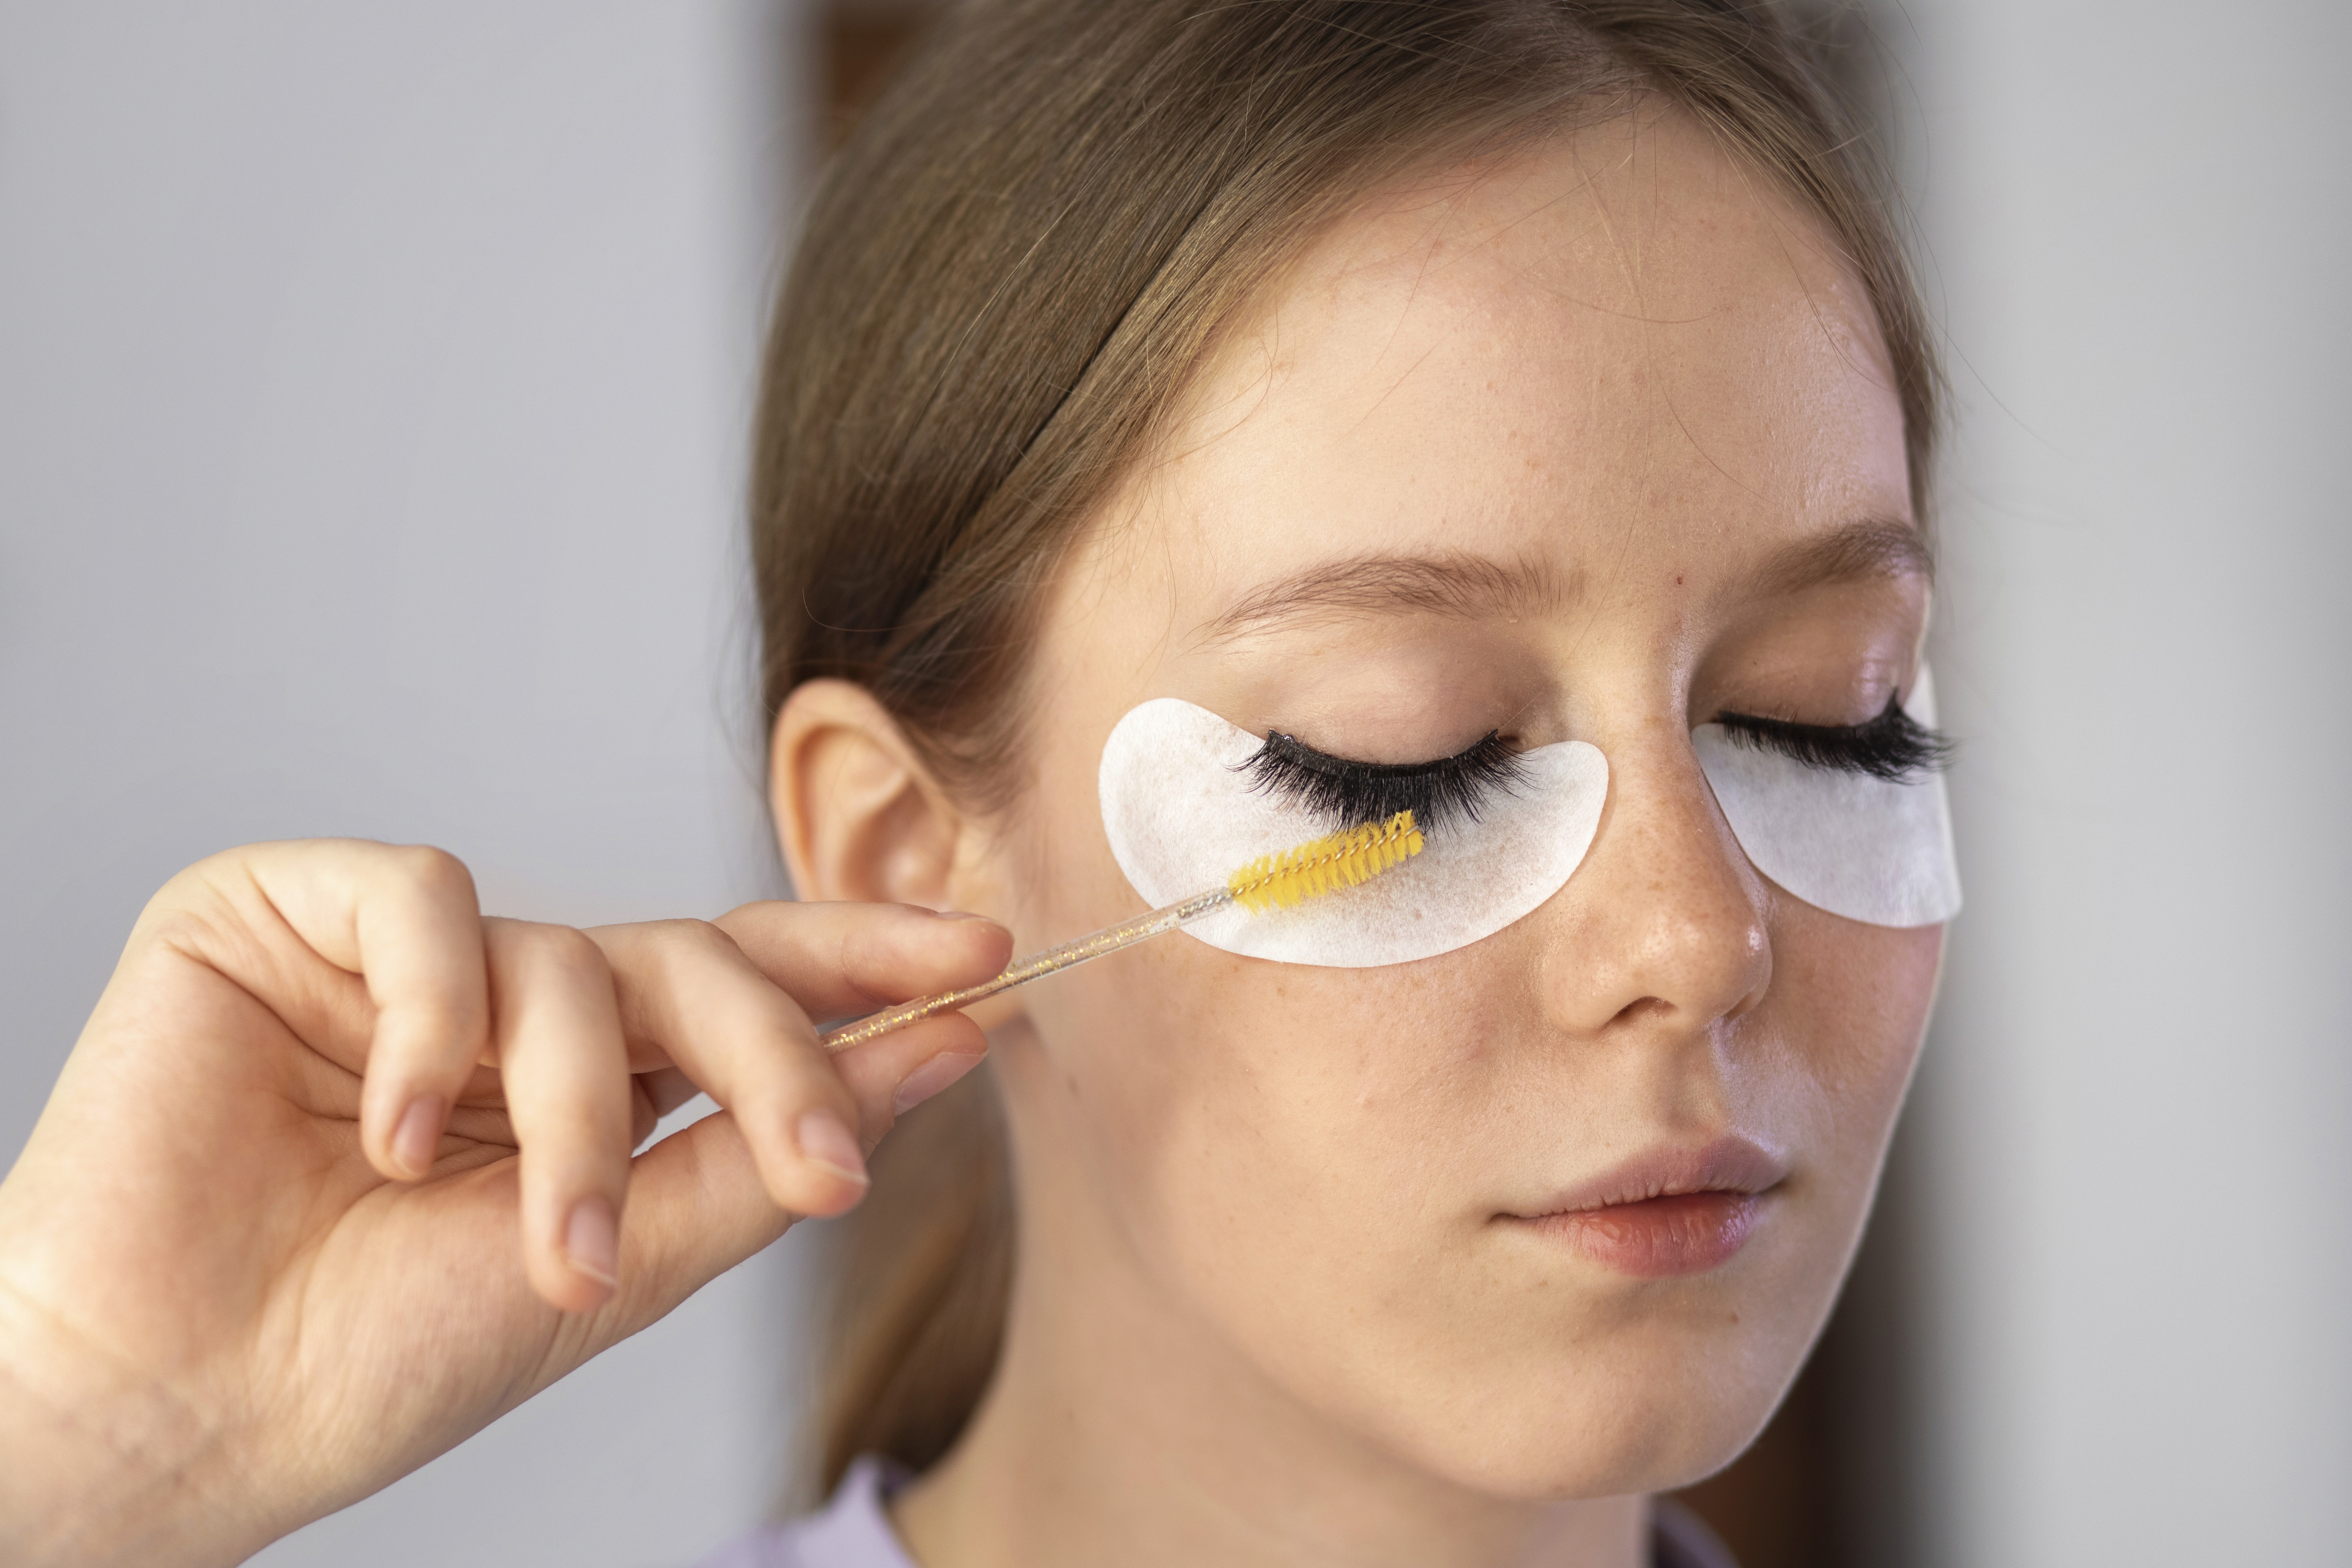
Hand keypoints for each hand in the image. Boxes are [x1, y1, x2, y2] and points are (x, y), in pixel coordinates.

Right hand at [0, 840, 1007, 1567]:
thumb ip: (770, 1153)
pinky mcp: (285, 908)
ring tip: (548, 1251)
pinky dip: (434, 1031)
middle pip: (697, 961)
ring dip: (578, 1123)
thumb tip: (941, 1047)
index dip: (869, 963)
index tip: (991, 967)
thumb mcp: (621, 1265)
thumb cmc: (383, 1351)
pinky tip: (391, 1134)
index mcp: (587, 1072)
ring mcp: (402, 951)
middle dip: (779, 1064)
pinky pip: (428, 910)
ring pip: (570, 962)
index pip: (751, 983)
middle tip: (829, 1178)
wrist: (177, 1402)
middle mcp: (509, 999)